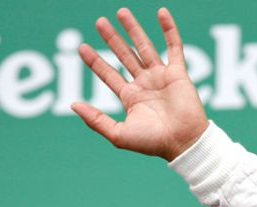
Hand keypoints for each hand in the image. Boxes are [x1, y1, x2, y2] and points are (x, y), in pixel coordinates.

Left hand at [72, 7, 208, 160]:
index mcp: (130, 98)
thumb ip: (96, 120)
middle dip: (112, 39)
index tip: (81, 47)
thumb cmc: (153, 143)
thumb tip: (73, 105)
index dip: (95, 61)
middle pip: (124, 56)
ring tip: (121, 12)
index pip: (109, 74)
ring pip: (144, 47)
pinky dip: (169, 29)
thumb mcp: (119, 134)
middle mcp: (144, 84)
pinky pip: (174, 46)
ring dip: (133, 30)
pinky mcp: (178, 73)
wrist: (183, 143)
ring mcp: (161, 76)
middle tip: (99, 22)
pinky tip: (161, 12)